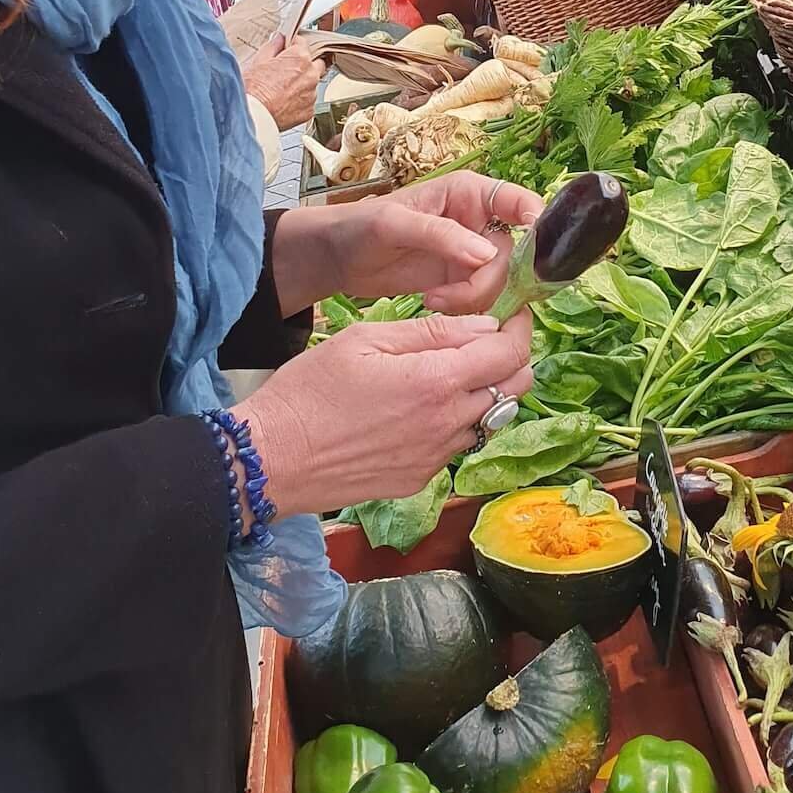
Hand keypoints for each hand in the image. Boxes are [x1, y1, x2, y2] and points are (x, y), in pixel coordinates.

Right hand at [242, 311, 534, 510]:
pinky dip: (455, 421)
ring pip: (489, 419)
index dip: (519, 328)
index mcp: (438, 381)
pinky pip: (456, 444)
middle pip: (513, 389)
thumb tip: (483, 327)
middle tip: (486, 340)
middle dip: (511, 359)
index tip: (511, 314)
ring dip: (485, 392)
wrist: (273, 458)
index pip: (510, 354)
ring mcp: (436, 457)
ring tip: (449, 372)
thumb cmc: (310, 389)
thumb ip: (431, 332)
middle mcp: (448, 424)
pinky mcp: (419, 479)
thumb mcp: (366, 340)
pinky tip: (420, 408)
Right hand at [243, 31, 324, 131]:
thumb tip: (279, 39)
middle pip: (314, 63)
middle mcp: (310, 75)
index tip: (286, 51)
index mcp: (300, 58)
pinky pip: (308, 101)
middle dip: (302, 64)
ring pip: (311, 84)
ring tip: (281, 90)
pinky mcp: (309, 111)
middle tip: (286, 70)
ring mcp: (312, 94)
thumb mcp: (259, 61)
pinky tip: (284, 102)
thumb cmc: (253, 90)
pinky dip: (299, 100)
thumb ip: (273, 46)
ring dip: (301, 84)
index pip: (302, 43)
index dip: (291, 47)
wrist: (252, 116)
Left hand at [323, 173, 544, 312]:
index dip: (536, 222)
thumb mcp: (395, 224)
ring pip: (500, 280)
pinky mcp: (460, 280)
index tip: (538, 251)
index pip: (518, 201)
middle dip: (489, 279)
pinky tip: (433, 302)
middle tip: (452, 294)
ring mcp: (471, 253)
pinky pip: (482, 297)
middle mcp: (478, 221)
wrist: (338, 257)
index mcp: (469, 193)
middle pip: (512, 253)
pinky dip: (465, 306)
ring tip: (433, 299)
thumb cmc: (361, 225)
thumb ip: (441, 235)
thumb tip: (486, 256)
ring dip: (474, 297)